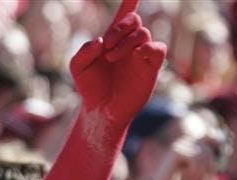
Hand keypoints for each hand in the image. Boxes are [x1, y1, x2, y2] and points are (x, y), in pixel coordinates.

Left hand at [70, 0, 165, 126]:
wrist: (101, 110)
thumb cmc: (90, 88)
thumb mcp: (78, 68)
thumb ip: (83, 52)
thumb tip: (100, 40)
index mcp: (112, 39)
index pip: (124, 14)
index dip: (130, 1)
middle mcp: (129, 43)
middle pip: (134, 20)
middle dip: (119, 28)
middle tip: (106, 45)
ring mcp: (141, 54)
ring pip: (143, 32)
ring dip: (126, 41)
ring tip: (111, 57)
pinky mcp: (151, 67)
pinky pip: (158, 48)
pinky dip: (148, 47)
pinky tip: (136, 54)